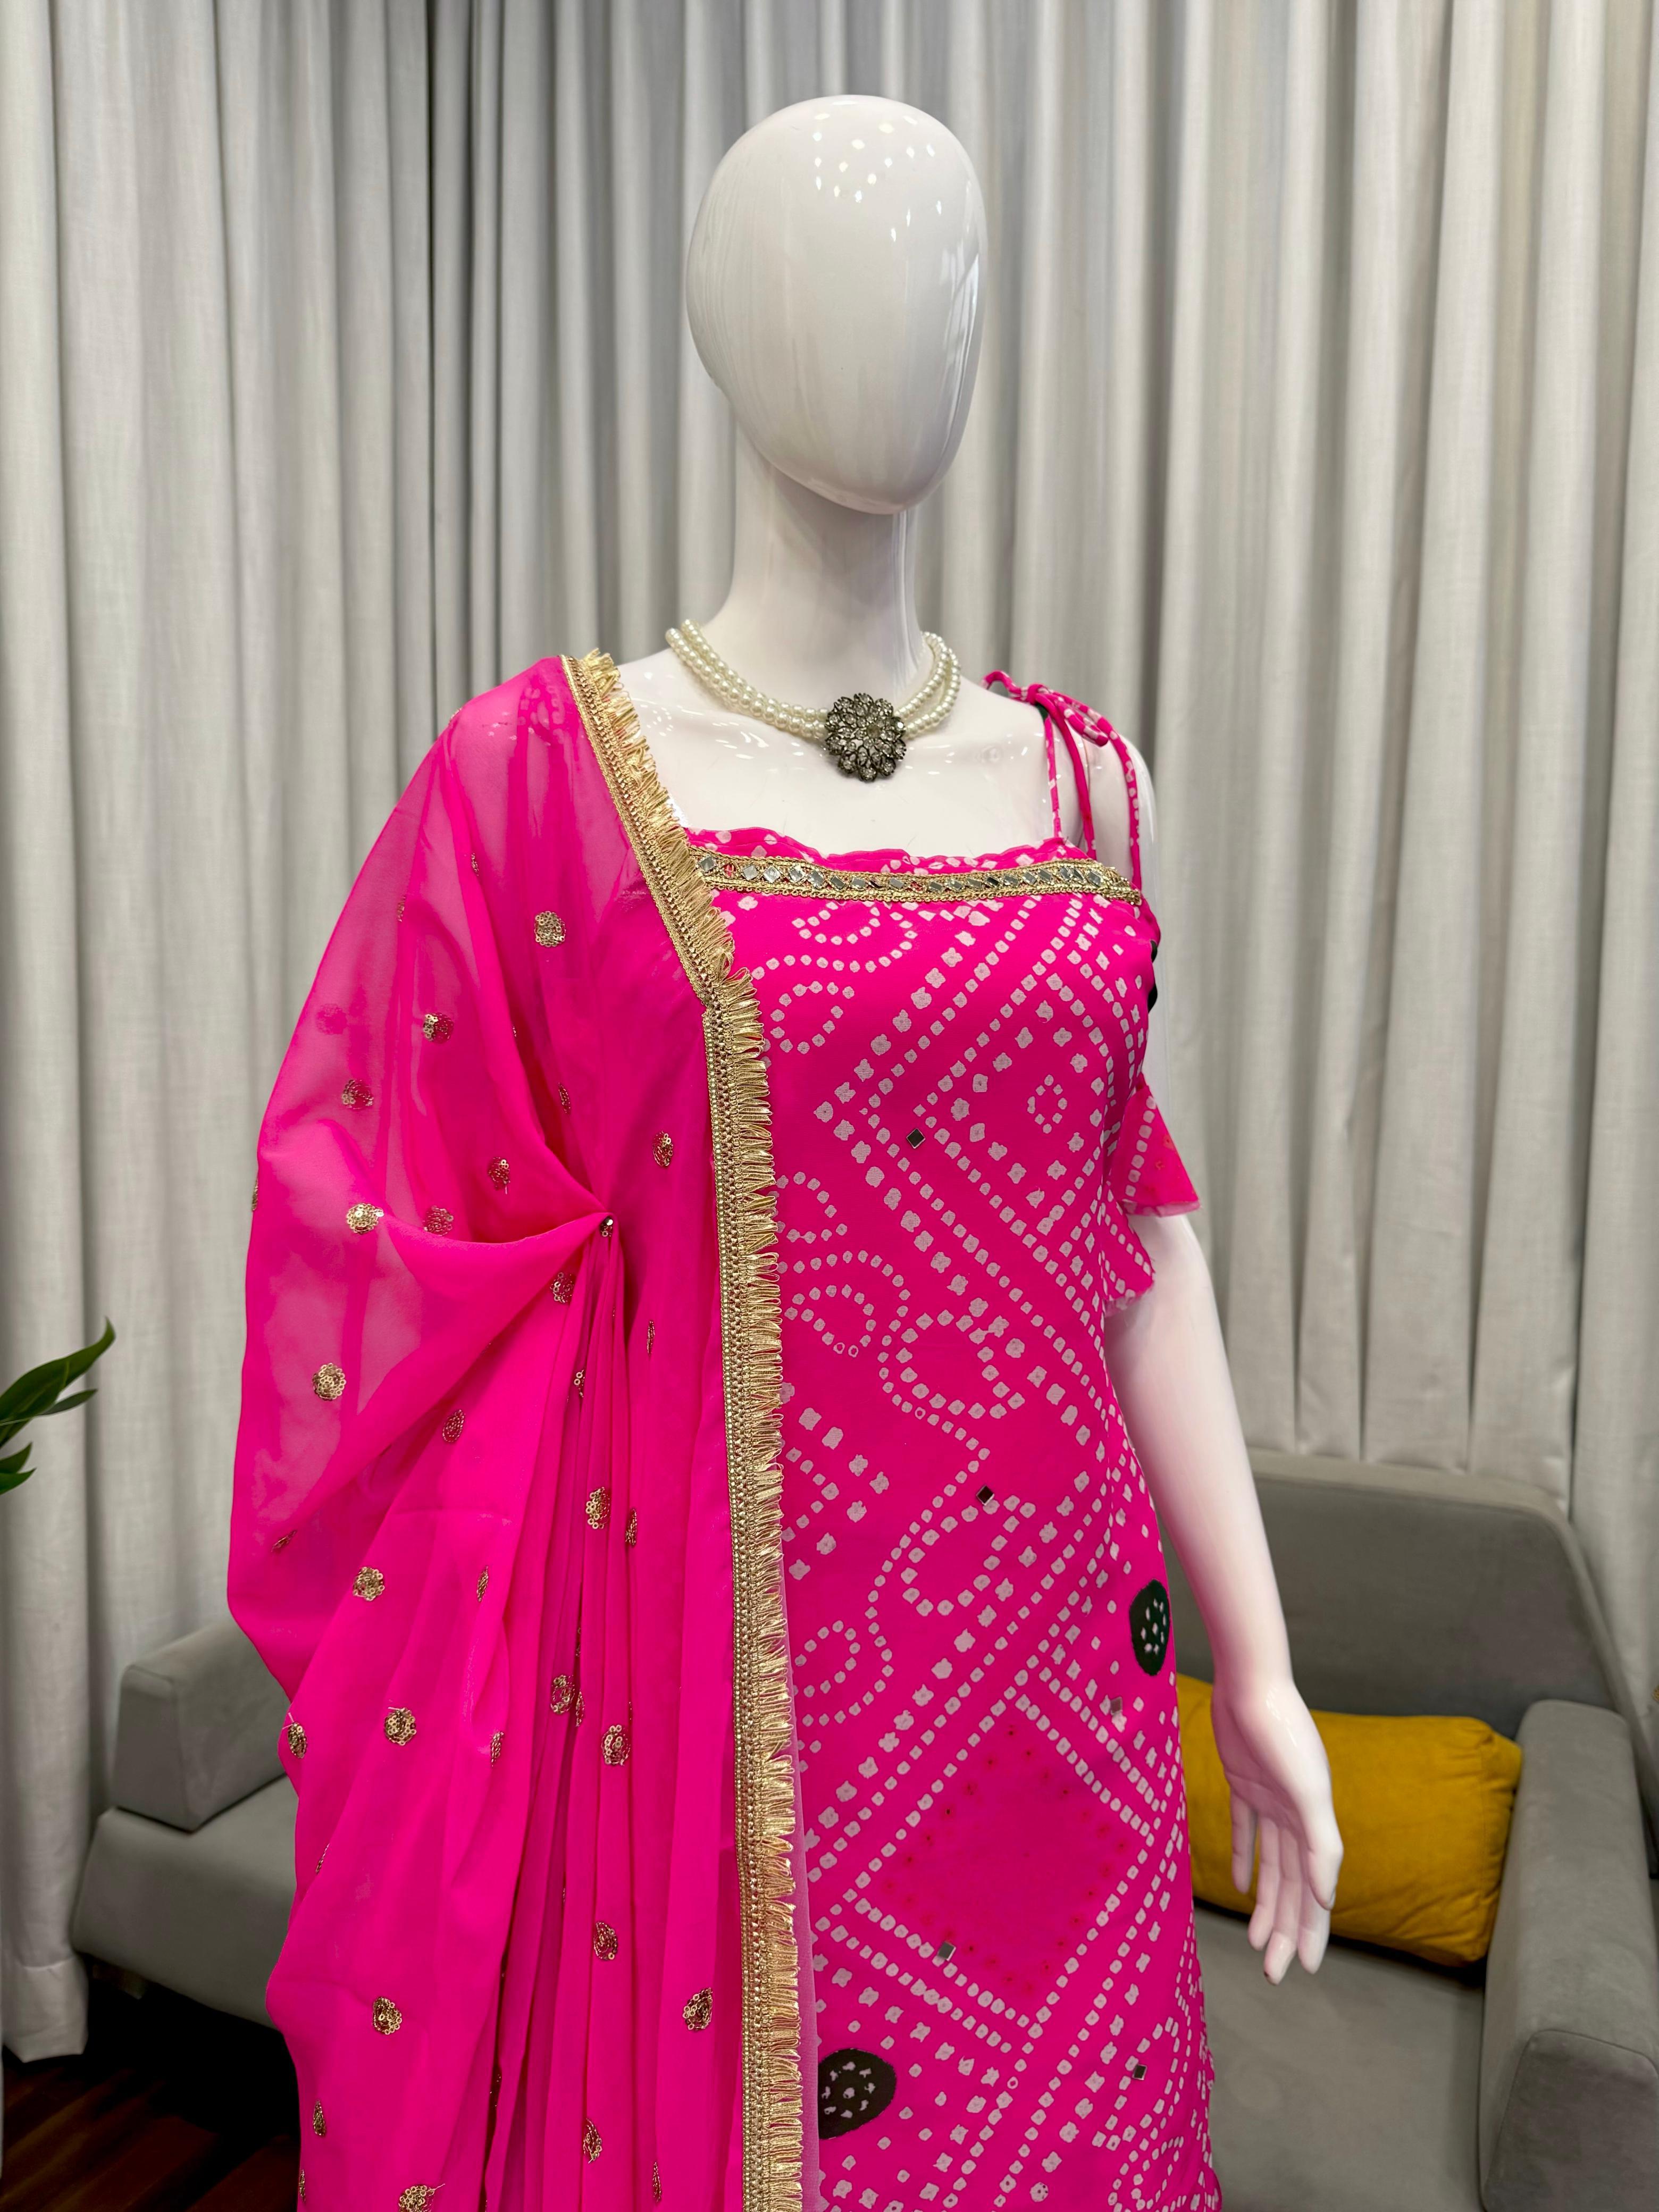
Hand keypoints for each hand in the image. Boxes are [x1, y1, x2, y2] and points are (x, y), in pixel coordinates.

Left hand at [1208, 1671, 1342, 1982]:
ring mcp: (1269, 1800)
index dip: (1313, 1930)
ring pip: (1271, 1866)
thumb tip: (1327, 1899)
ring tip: (1257, 1942)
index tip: (1308, 1969)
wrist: (1249, 1683)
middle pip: (1293, 1887)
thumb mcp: (1308, 1791)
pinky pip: (1246, 1831)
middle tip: (1276, 1972)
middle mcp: (1295, 1816)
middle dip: (1288, 1930)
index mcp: (1314, 1823)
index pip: (1315, 1891)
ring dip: (1266, 1905)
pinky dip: (1244, 1859)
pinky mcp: (1243, 1782)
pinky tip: (1241, 1886)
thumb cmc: (1282, 1733)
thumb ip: (1321, 1845)